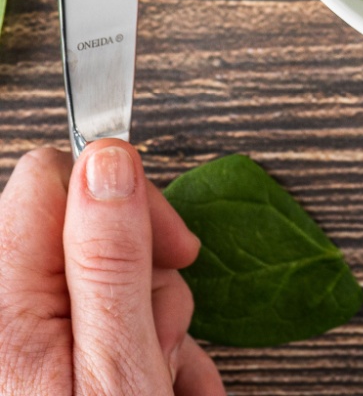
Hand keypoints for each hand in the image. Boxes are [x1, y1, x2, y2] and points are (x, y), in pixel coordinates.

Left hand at [0, 139, 224, 394]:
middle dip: (147, 269)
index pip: (55, 173)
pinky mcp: (29, 354)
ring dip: (150, 314)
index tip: (175, 247)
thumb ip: (111, 258)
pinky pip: (90, 314)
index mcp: (4, 302)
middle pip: (83, 223)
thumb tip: (109, 159)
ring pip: (97, 271)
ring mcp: (13, 335)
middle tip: (165, 331)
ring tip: (166, 373)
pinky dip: (134, 342)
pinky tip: (160, 381)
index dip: (129, 197)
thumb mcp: (120, 366)